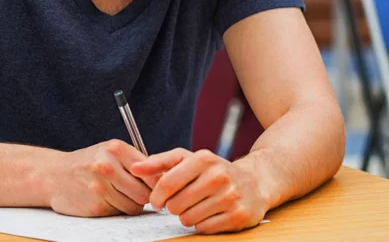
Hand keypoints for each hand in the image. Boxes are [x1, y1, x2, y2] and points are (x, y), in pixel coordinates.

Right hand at [47, 139, 151, 216]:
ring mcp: (101, 187)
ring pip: (135, 206)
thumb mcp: (109, 151)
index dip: (157, 183)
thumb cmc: (87, 164)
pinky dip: (117, 210)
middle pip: (146, 193)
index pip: (152, 172)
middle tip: (135, 193)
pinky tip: (106, 200)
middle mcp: (108, 166)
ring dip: (131, 204)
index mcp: (116, 149)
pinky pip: (120, 213)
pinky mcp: (96, 205)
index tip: (156, 187)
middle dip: (144, 196)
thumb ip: (135, 161)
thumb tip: (165, 178)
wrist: (53, 175)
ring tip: (118, 195)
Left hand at [131, 148, 268, 233]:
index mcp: (204, 159)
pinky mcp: (238, 216)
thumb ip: (159, 163)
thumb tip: (134, 169)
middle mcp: (219, 176)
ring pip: (188, 219)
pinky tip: (210, 214)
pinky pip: (204, 229)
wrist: (255, 182)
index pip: (167, 183)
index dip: (156, 197)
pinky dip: (202, 225)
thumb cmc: (213, 171)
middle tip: (183, 202)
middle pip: (176, 205)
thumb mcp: (187, 160)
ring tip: (197, 207)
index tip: (157, 202)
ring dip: (188, 216)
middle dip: (174, 207)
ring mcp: (230, 197)